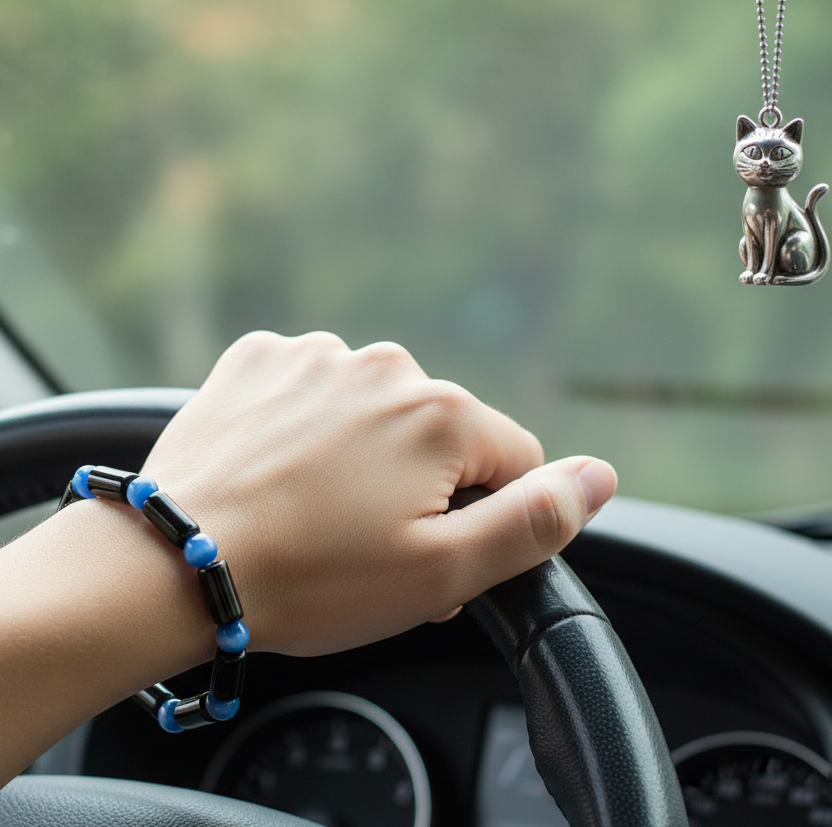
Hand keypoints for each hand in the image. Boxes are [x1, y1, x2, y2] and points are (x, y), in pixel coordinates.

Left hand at [142, 331, 616, 655]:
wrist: (173, 563)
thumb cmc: (311, 578)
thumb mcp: (443, 573)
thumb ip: (535, 520)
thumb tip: (599, 476)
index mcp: (441, 415)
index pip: (512, 460)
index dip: (481, 518)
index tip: (428, 556)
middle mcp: (386, 366)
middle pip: (441, 435)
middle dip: (423, 490)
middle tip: (365, 549)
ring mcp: (316, 356)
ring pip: (376, 413)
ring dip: (364, 458)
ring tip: (314, 514)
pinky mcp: (260, 360)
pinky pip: (313, 390)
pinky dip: (309, 426)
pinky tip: (280, 469)